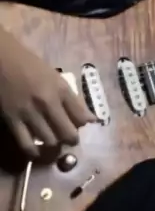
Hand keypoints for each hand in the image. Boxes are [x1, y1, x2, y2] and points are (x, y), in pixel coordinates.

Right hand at [0, 28, 96, 157]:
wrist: (2, 58)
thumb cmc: (29, 64)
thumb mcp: (55, 76)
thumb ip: (71, 97)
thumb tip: (89, 118)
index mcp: (61, 88)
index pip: (82, 117)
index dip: (83, 125)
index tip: (79, 125)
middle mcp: (48, 102)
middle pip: (68, 133)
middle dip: (71, 139)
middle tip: (68, 139)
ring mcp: (29, 113)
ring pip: (50, 141)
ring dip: (54, 144)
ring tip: (52, 140)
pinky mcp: (12, 120)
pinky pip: (26, 145)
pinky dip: (33, 152)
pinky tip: (36, 151)